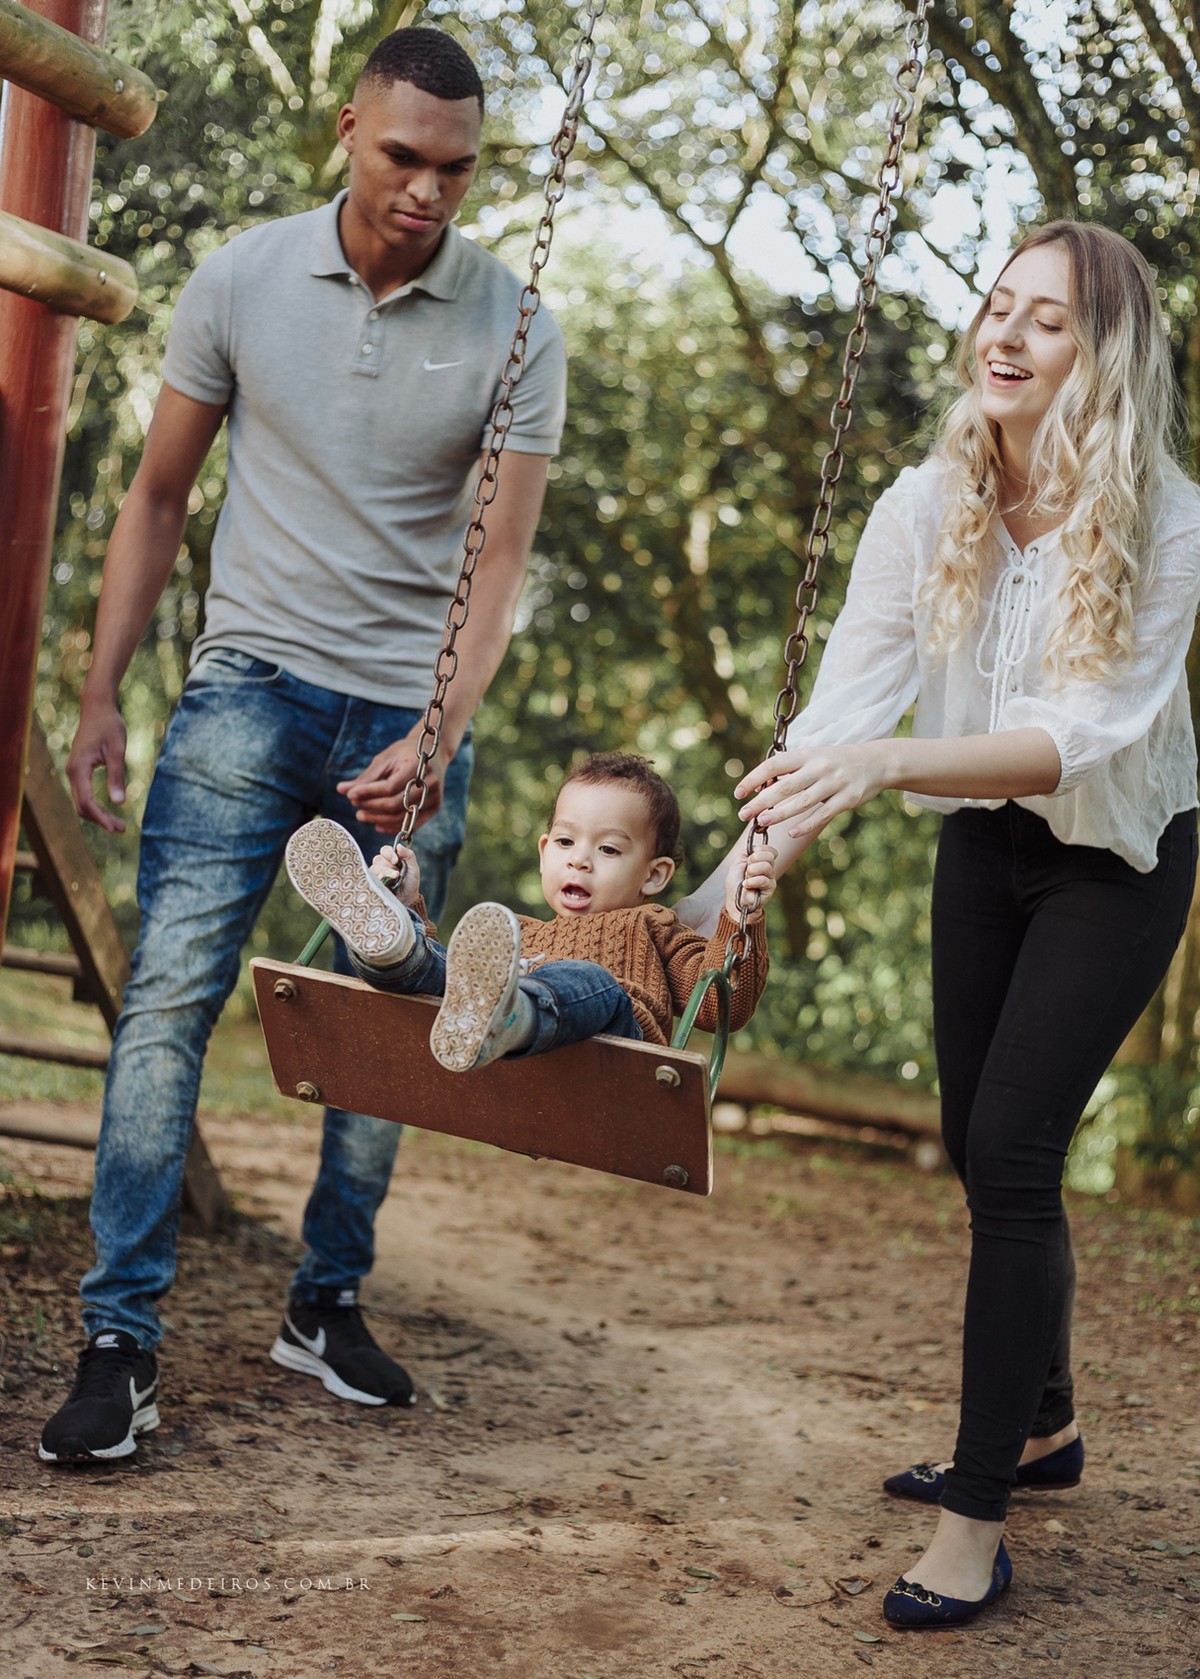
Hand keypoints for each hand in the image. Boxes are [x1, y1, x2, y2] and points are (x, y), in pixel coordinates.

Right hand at [66, 697, 128, 832]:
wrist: (97, 707)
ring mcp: (73, 771)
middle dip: (100, 820)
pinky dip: (95, 805)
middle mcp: (72, 772)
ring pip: (82, 802)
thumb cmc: (109, 725)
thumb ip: (117, 776)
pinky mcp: (78, 770)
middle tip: (122, 829)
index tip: (116, 828)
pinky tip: (109, 809)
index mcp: (79, 768)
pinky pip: (83, 794)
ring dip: (98, 815)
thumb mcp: (117, 750)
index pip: (87, 802)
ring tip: (119, 824)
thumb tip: (120, 803)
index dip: (101, 818)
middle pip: (82, 806)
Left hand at [337, 723, 445, 835]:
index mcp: (418, 765)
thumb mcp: (385, 759)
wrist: (434, 752)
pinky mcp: (436, 807)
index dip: (368, 793)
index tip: (350, 794)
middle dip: (371, 807)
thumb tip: (340, 790)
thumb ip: (366, 777)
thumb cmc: (405, 753)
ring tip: (361, 815)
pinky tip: (376, 824)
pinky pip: (412, 824)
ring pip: (402, 817)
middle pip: (395, 804)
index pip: (389, 787)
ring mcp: (435, 797)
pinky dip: (392, 827)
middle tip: (354, 805)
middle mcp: (430, 783)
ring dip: (378, 819)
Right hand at [371, 843, 420, 907]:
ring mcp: (376, 874)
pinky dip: (378, 879)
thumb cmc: (410, 883)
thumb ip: (409, 855)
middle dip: (388, 866)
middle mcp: (382, 865)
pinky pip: (370, 877)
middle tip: (397, 874)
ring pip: (374, 868)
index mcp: (391, 859)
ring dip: (385, 872)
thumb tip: (399, 845)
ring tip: (394, 879)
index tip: (396, 861)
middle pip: (378, 859)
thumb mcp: (413, 868)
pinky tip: (385, 883)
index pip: (385, 850)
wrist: (408, 899)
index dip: (389, 853)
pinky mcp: (372, 883)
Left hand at [724, 843, 777, 922]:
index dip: (761, 849)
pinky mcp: (770, 888)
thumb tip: (755, 847)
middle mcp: (768, 869)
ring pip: (767, 866)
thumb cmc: (736, 883)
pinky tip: (746, 885)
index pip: (770, 850)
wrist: (735, 900)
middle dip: (754, 859)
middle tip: (747, 868)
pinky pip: (763, 879)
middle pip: (770, 856)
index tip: (750, 855)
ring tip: (746, 877)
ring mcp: (770, 878)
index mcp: (762, 861)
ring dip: (752, 870)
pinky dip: (751, 881)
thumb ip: (746, 852)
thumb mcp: (737, 863)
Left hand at [735, 741, 891, 842]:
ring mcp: (835, 783)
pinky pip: (823, 814)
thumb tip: (760, 788)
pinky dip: (806, 824)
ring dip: (780, 813)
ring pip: (802, 801)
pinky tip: (791, 833)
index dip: (754, 778)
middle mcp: (820, 767)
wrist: (876, 762)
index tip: (739, 793)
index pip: (774, 765)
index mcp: (807, 754)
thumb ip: (791, 771)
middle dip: (761, 800)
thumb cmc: (836, 762)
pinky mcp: (847, 799)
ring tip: (762, 822)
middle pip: (785, 786)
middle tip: (743, 813)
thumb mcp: (814, 757)